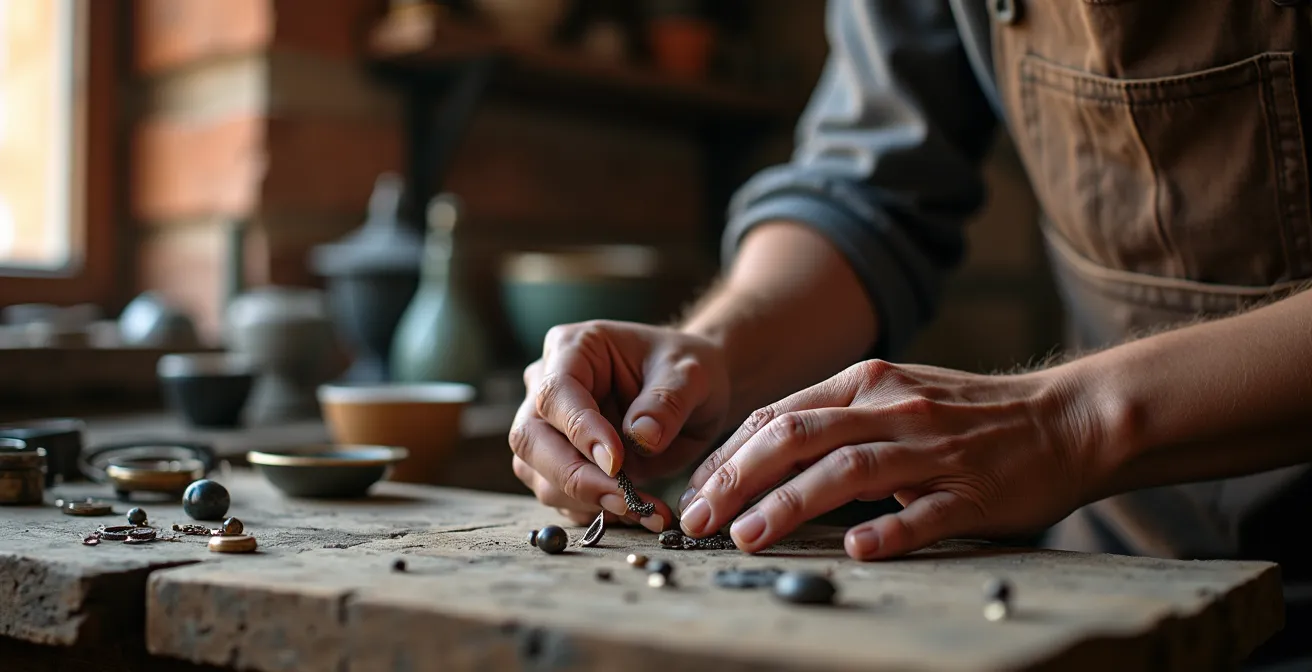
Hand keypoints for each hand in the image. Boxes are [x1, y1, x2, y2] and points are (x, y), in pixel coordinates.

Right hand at [510, 321, 730, 531]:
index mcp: (573, 349)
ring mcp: (549, 429)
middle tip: (626, 500)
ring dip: (588, 502)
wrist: (695, 393)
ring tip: (645, 511)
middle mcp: (548, 387)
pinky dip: (596, 513)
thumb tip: (640, 439)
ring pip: (540, 476)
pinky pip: (562, 497)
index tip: (617, 463)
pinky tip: (637, 512)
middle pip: (531, 440)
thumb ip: (666, 402)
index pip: (556, 394)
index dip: (580, 431)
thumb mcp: (691, 375)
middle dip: (575, 477)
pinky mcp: (562, 464)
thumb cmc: (688, 371)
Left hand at [677, 359, 1097, 558]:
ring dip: (791, 502)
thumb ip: (837, 417)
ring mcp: (933, 449)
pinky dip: (889, 530)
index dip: (730, 453)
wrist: (1066, 418)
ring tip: (747, 536)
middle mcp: (893, 408)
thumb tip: (764, 450)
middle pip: (800, 436)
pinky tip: (857, 549)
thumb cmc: (970, 415)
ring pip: (848, 469)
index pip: (780, 415)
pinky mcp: (973, 490)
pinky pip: (926, 512)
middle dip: (739, 477)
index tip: (695, 489)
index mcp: (868, 383)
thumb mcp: (896, 397)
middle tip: (698, 517)